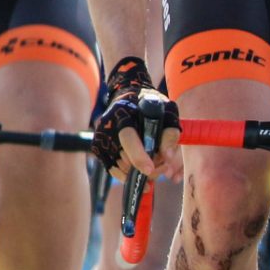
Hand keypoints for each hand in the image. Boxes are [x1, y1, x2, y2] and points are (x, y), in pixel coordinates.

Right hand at [90, 56, 178, 175]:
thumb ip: (170, 131)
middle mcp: (107, 127)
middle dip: (147, 167)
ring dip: (139, 173)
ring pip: (120, 168)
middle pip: (125, 158)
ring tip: (157, 165)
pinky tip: (143, 169)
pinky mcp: (99, 149)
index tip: (149, 169)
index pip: (128, 138)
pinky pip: (114, 170)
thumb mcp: (167, 110)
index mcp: (122, 114)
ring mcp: (101, 139)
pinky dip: (128, 174)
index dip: (138, 156)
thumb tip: (166, 156)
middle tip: (164, 166)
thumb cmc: (150, 103)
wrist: (128, 95)